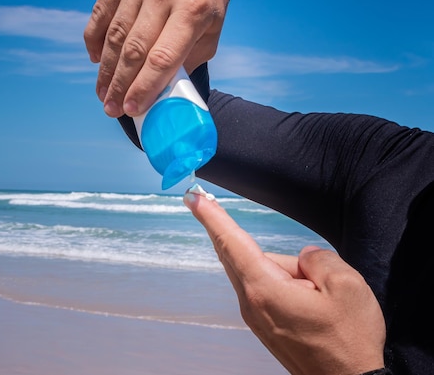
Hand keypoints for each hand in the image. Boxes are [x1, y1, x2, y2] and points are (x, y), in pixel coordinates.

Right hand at [84, 0, 230, 117]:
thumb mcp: (211, 26)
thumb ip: (189, 57)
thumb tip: (162, 91)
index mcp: (194, 9)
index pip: (163, 58)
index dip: (144, 88)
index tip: (132, 109)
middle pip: (134, 51)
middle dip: (120, 86)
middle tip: (112, 108)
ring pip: (114, 36)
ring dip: (106, 71)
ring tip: (103, 93)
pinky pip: (100, 14)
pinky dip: (95, 41)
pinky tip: (97, 60)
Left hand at [183, 190, 385, 374]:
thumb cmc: (349, 343)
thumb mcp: (347, 286)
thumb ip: (319, 258)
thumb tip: (304, 256)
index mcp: (266, 289)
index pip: (232, 242)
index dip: (211, 216)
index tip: (192, 197)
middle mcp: (252, 303)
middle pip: (243, 254)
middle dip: (250, 239)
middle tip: (229, 212)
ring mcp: (256, 316)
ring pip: (260, 270)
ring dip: (284, 269)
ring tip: (319, 294)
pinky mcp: (265, 325)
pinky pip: (267, 288)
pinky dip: (283, 283)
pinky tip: (311, 300)